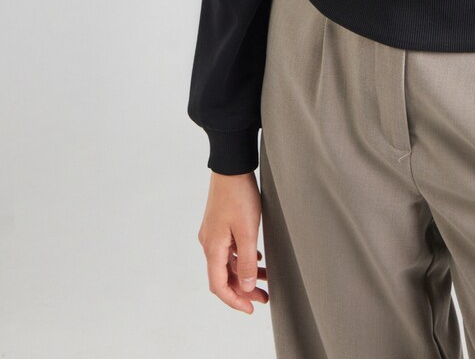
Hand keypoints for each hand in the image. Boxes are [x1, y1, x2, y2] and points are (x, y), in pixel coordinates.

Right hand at [197, 171, 268, 313]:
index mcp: (213, 248)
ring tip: (264, 279)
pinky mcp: (219, 224)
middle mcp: (209, 243)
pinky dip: (242, 258)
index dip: (234, 301)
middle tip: (263, 298)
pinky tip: (256, 258)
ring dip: (244, 273)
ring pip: (228, 262)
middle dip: (243, 290)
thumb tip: (243, 287)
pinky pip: (229, 249)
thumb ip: (245, 262)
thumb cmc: (238, 195)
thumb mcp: (247, 231)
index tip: (250, 309)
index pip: (219, 285)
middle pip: (224, 276)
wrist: (231, 166)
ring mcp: (213, 233)